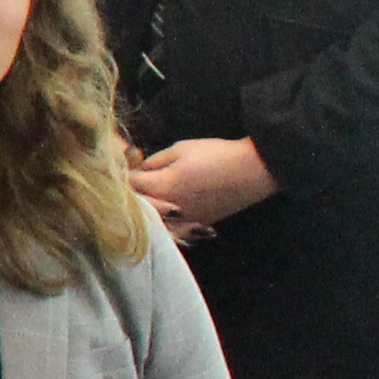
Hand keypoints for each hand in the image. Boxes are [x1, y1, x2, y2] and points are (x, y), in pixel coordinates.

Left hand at [125, 138, 276, 238]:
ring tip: (147, 199)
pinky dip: (166, 223)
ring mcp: (184, 220)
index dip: (123, 176)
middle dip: (132, 195)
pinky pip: (173, 230)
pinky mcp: (198, 224)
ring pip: (153, 223)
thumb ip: (154, 162)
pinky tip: (166, 214)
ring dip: (147, 213)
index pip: (128, 185)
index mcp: (162, 186)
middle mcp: (169, 208)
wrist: (256, 169)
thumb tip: (138, 170)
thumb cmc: (218, 154)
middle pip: (137, 207)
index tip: (123, 170)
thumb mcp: (181, 149)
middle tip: (133, 184)